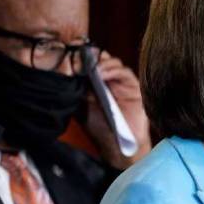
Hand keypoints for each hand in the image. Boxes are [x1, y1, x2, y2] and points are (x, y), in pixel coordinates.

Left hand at [81, 51, 151, 168]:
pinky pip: (125, 72)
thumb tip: (70, 73)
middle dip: (91, 57)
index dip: (81, 58)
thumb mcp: (81, 108)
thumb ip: (77, 91)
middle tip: (81, 59)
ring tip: (92, 68)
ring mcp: (122, 82)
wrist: (117, 145)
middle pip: (102, 59)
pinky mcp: (133, 87)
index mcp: (95, 83)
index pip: (89, 63)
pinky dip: (113, 70)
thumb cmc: (99, 128)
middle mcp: (109, 80)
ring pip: (113, 63)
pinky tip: (102, 73)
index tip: (71, 58)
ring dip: (101, 63)